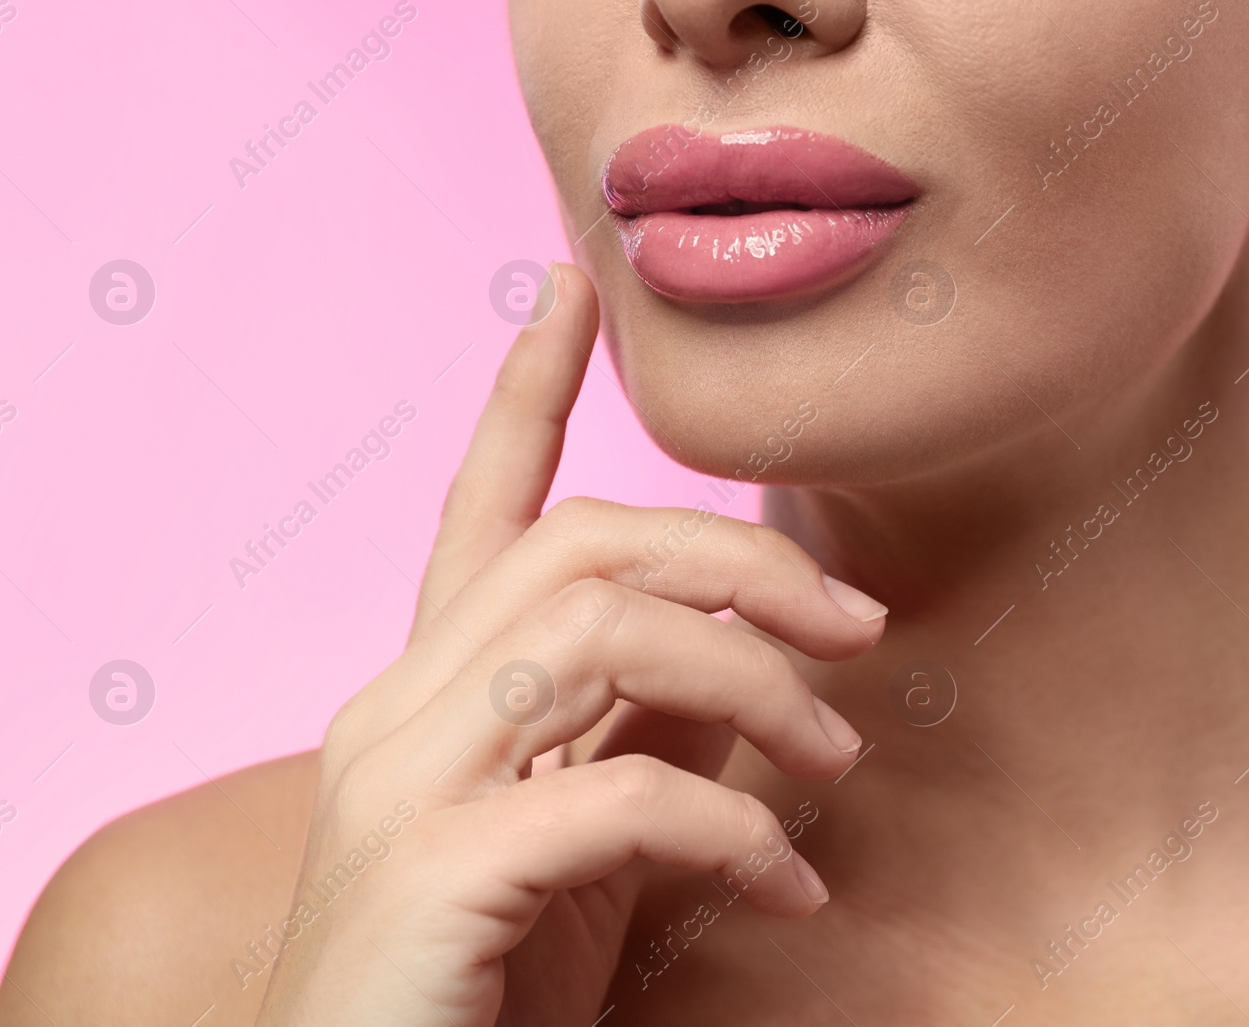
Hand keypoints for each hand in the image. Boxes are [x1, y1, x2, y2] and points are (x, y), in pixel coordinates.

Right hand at [253, 263, 887, 1026]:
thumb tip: (736, 660)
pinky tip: (787, 889)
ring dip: (757, 684)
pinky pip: (621, 791)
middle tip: (857, 623)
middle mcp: (392, 715)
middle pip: (579, 547)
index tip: (566, 291)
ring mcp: (398, 788)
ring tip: (837, 759)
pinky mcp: (431, 873)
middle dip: (737, 559)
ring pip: (602, 635)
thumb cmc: (474, 993)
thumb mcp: (573, 849)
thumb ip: (631, 737)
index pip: (476, 514)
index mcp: (421, 699)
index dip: (523, 394)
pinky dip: (733, 827)